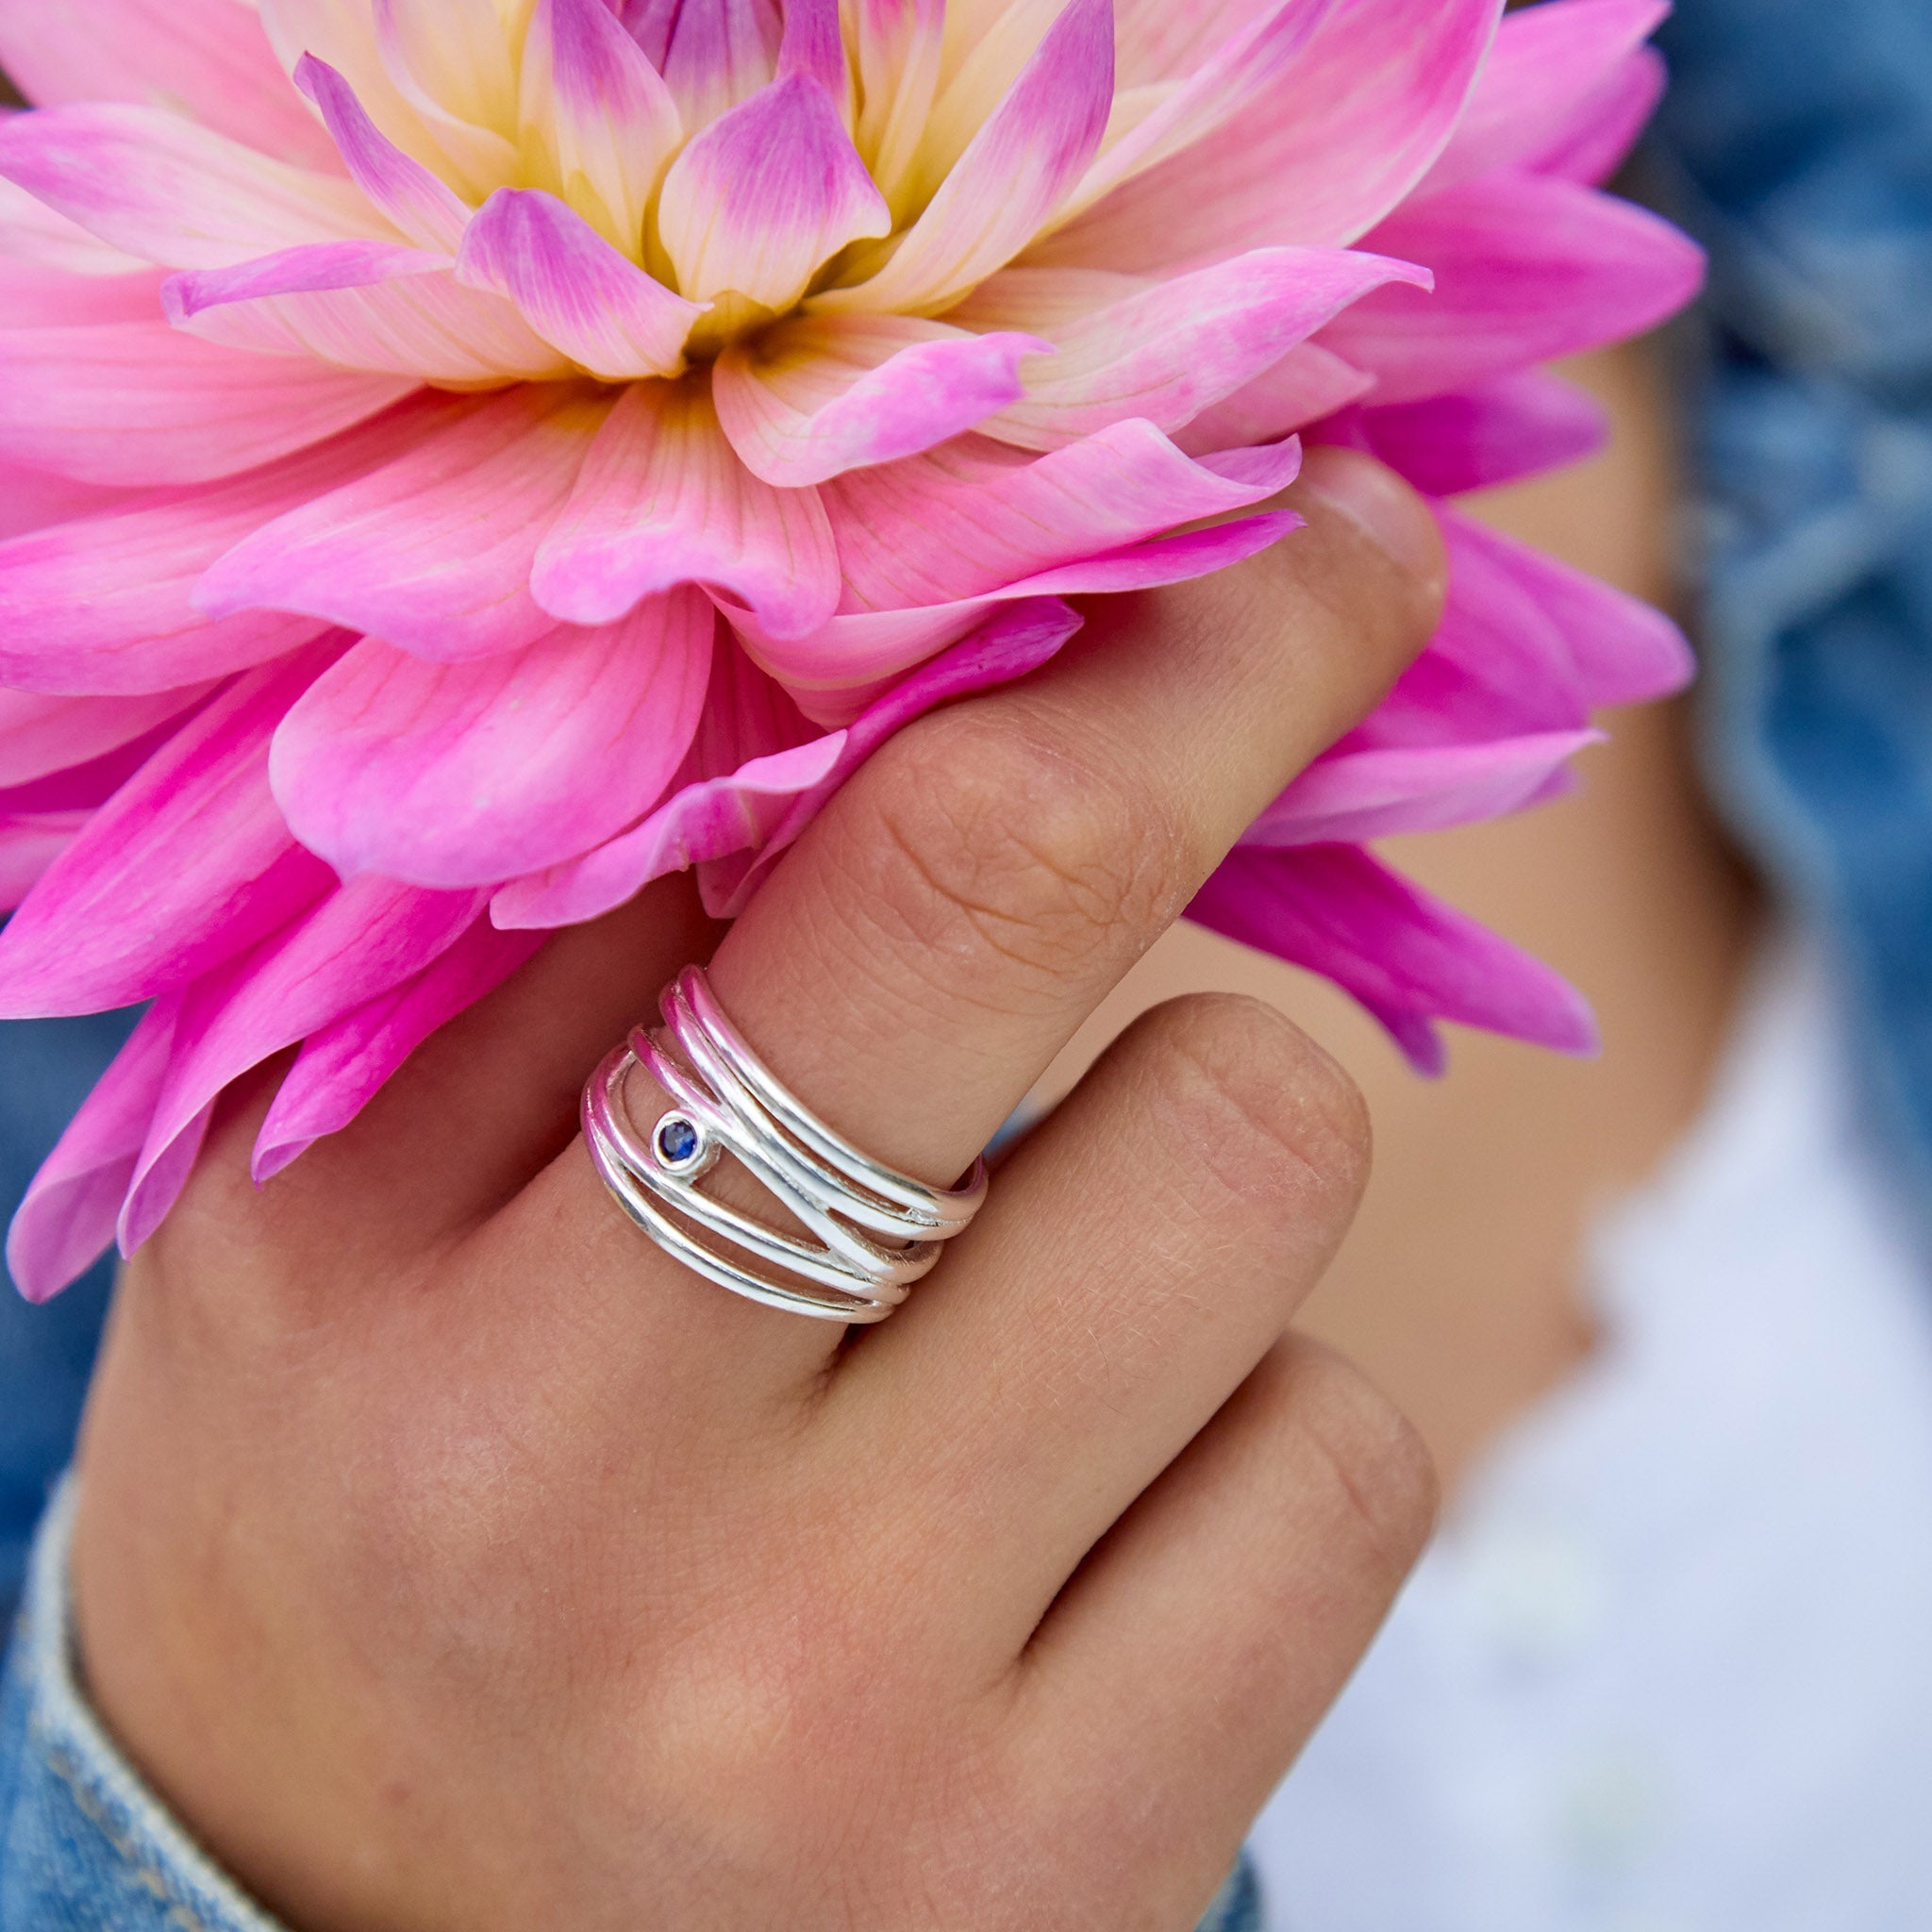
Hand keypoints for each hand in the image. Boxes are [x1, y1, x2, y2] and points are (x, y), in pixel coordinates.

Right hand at [71, 448, 1444, 1931]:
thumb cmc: (357, 1511)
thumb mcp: (341, 1209)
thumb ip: (572, 939)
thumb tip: (903, 660)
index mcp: (406, 1287)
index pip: (866, 847)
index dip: (1143, 646)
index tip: (1291, 520)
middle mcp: (625, 1517)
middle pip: (1142, 996)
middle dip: (1225, 814)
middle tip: (1228, 753)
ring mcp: (873, 1734)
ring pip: (1271, 1202)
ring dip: (1201, 1167)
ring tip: (1025, 1281)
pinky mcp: (1070, 1881)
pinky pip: (1353, 1472)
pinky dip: (1257, 1421)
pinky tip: (1088, 1500)